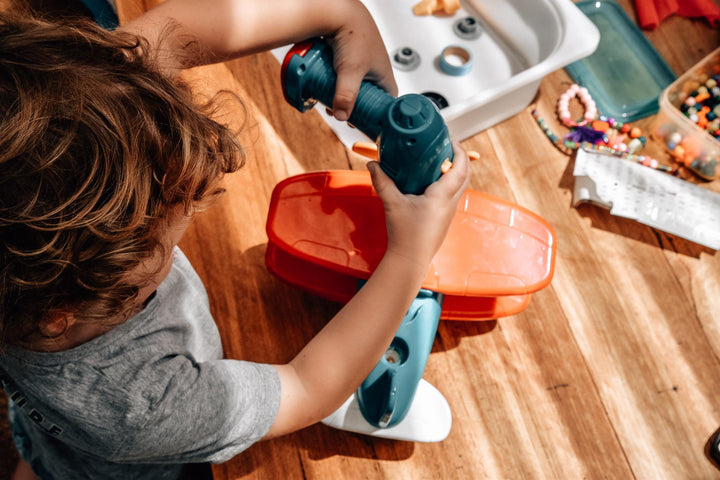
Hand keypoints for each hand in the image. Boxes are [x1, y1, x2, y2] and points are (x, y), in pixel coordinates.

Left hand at [327, 0, 397, 120]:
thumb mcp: (350, 71)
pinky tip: (325, 87)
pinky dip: (336, 83)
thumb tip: (340, 116)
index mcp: (385, 75)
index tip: (367, 125)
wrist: (337, 11)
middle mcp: (375, 70)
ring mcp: (361, 64)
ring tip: (330, 102)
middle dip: (354, 108)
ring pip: (354, 88)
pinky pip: (343, 77)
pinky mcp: (348, 58)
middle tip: (343, 115)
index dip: (378, 116)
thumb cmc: (353, 34)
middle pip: (368, 98)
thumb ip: (345, 95)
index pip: (387, 103)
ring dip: (342, 96)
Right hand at [368, 142, 470, 268]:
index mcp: (442, 195)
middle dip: (459, 157)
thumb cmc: (405, 235)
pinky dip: (450, 181)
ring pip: (462, 184)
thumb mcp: (392, 204)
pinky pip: (454, 193)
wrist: (410, 259)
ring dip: (456, 169)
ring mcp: (450, 210)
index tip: (450, 140)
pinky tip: (433, 180)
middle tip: (446, 147)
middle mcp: (451, 202)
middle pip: (466, 173)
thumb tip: (373, 165)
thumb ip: (382, 182)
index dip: (458, 150)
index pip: (459, 167)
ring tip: (439, 160)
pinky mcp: (445, 216)